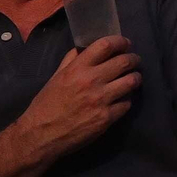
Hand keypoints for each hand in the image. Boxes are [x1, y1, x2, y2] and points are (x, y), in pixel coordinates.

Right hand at [14, 37, 138, 161]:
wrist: (40, 135)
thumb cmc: (46, 105)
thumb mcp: (55, 77)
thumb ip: (71, 61)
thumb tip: (85, 47)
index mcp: (77, 69)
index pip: (106, 45)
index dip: (120, 41)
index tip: (126, 44)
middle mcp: (91, 81)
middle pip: (124, 62)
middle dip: (133, 59)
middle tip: (134, 61)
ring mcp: (101, 100)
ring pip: (132, 81)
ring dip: (135, 78)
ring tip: (133, 78)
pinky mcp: (107, 117)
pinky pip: (127, 103)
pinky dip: (127, 99)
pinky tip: (122, 99)